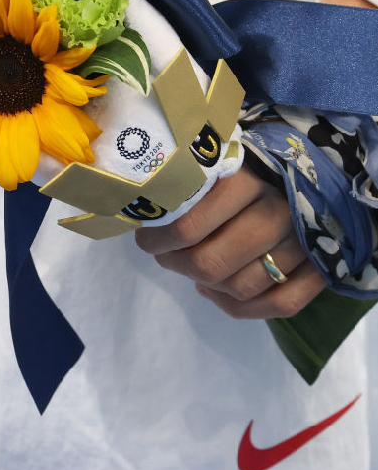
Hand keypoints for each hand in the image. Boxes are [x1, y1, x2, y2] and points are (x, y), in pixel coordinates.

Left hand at [134, 165, 324, 318]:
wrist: (311, 166)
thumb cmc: (244, 167)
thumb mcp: (213, 163)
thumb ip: (183, 187)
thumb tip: (146, 217)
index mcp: (246, 180)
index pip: (187, 227)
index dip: (157, 241)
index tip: (146, 238)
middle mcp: (279, 212)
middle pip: (210, 264)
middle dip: (176, 264)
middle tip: (165, 254)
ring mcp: (304, 243)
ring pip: (240, 288)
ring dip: (205, 284)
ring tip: (190, 267)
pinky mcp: (323, 267)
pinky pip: (281, 304)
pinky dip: (239, 307)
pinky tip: (213, 291)